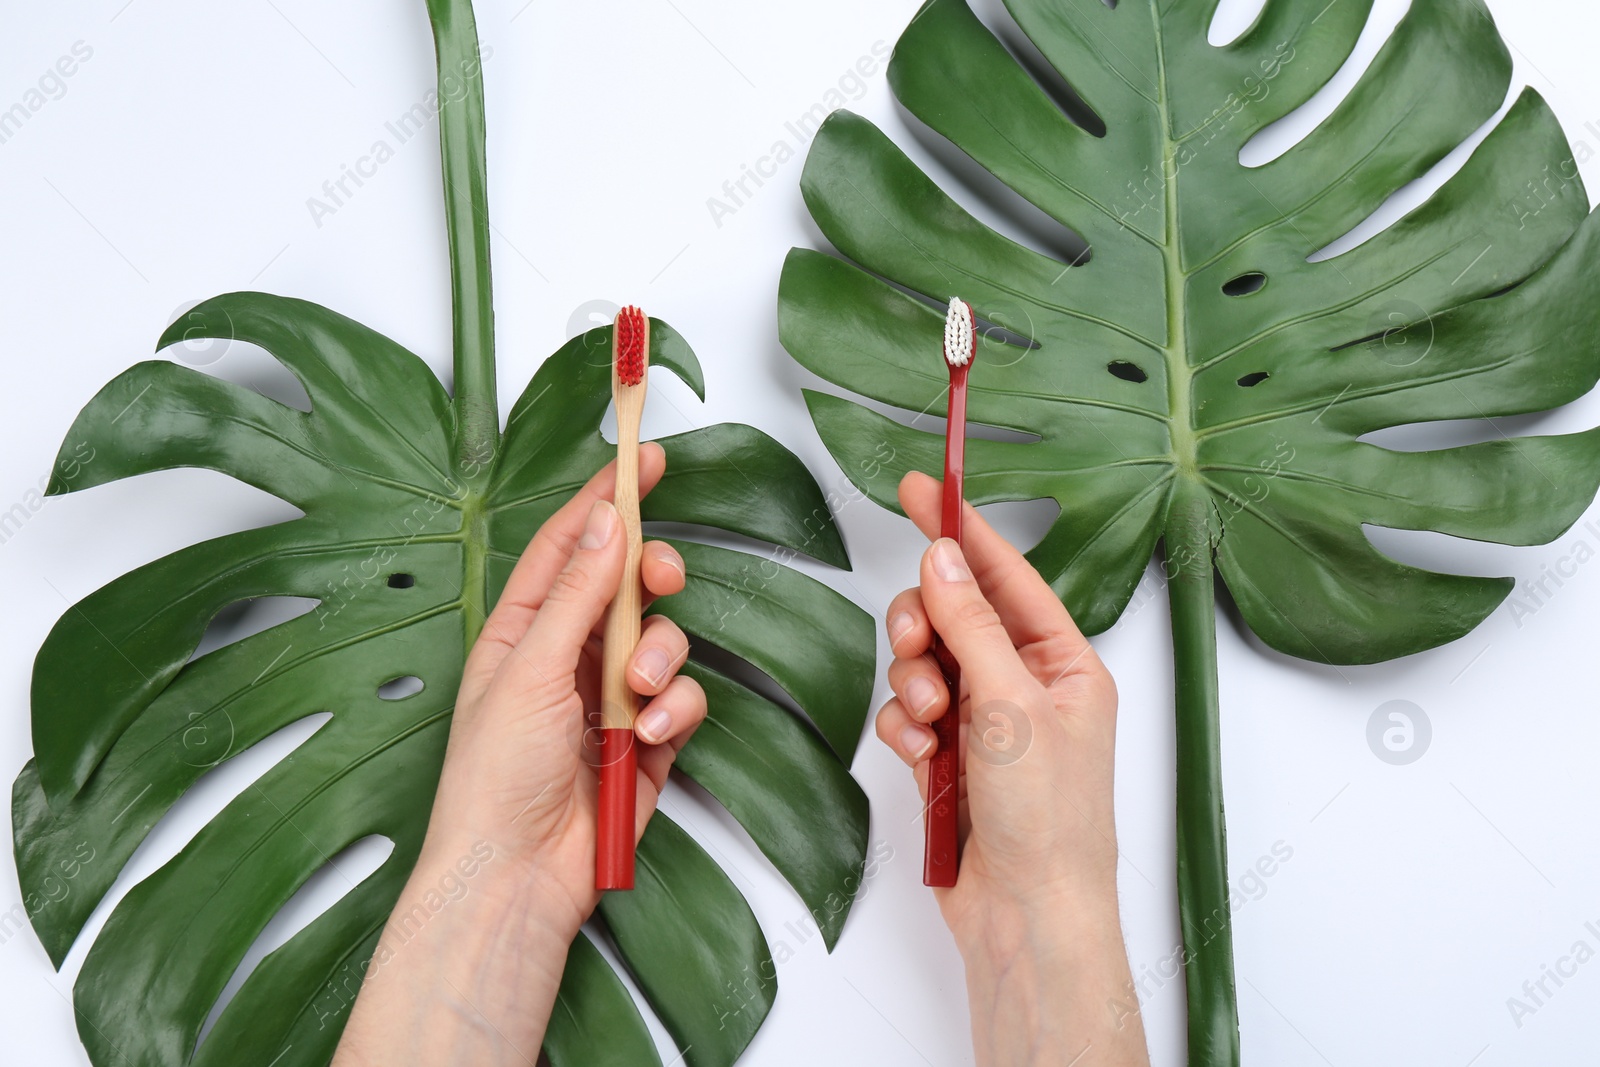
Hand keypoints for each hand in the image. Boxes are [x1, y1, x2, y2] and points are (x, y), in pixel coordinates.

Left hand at [334, 444, 705, 1065]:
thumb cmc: (494, 780)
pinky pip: (680, 701)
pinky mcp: (646, 742)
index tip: (643, 457)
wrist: (516, 876)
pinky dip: (673, 713)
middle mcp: (568, 657)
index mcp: (523, 629)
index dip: (606, 499)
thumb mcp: (530, 667)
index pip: (571, 546)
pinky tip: (647, 738)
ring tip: (635, 695)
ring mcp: (609, 699)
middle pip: (628, 586)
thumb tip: (606, 520)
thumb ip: (578, 592)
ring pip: (664, 642)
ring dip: (659, 660)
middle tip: (658, 578)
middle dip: (651, 580)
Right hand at [876, 471, 1147, 1065]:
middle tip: (918, 652)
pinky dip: (904, 730)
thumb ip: (971, 626)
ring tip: (930, 726)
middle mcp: (1026, 685)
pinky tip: (921, 759)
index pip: (1006, 576)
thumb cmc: (1049, 821)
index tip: (919, 487)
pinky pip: (907, 714)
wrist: (1027, 918)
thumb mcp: (1011, 708)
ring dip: (912, 687)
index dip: (961, 530)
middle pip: (953, 615)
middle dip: (925, 630)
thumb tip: (943, 556)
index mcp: (1064, 663)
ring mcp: (987, 722)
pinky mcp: (952, 758)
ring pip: (923, 664)